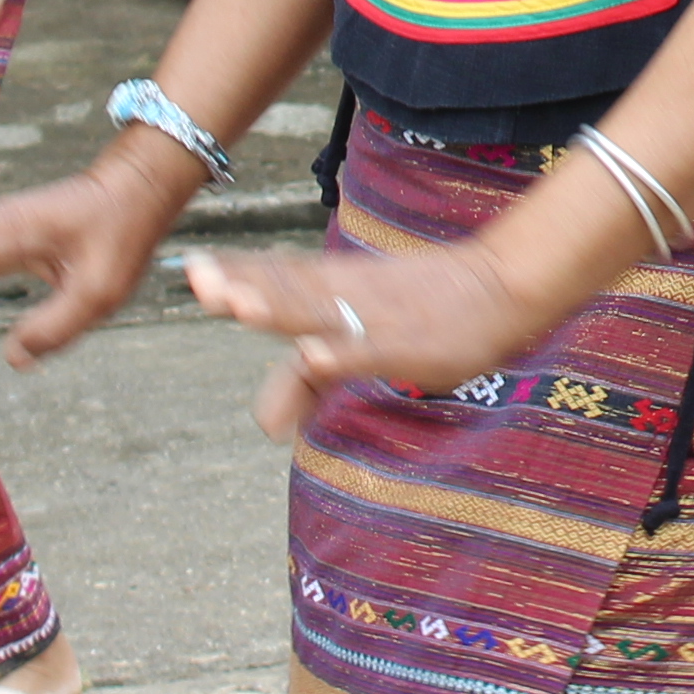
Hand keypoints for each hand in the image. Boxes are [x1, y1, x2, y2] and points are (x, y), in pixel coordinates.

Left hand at [187, 235, 540, 443]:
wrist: (504, 285)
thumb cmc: (429, 310)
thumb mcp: (361, 343)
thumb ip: (308, 381)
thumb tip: (266, 426)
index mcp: (336, 286)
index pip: (277, 276)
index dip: (235, 272)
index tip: (189, 267)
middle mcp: (349, 295)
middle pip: (288, 288)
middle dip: (242, 284)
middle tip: (196, 277)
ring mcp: (376, 318)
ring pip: (321, 312)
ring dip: (278, 307)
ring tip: (237, 303)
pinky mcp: (405, 344)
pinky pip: (368, 349)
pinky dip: (340, 351)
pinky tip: (314, 353)